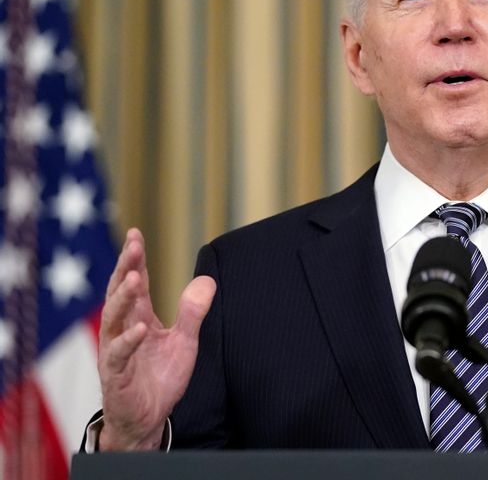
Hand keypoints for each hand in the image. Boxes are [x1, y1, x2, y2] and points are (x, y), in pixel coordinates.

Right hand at [97, 228, 215, 449]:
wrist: (147, 420)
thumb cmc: (161, 378)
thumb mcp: (185, 342)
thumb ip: (193, 312)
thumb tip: (208, 279)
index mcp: (139, 318)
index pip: (135, 283)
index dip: (134, 259)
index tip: (135, 234)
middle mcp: (122, 330)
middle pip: (120, 293)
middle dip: (125, 268)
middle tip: (132, 245)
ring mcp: (116, 351)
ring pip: (113, 318)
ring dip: (123, 297)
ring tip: (136, 278)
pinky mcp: (115, 374)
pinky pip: (118, 354)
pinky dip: (129, 340)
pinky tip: (140, 329)